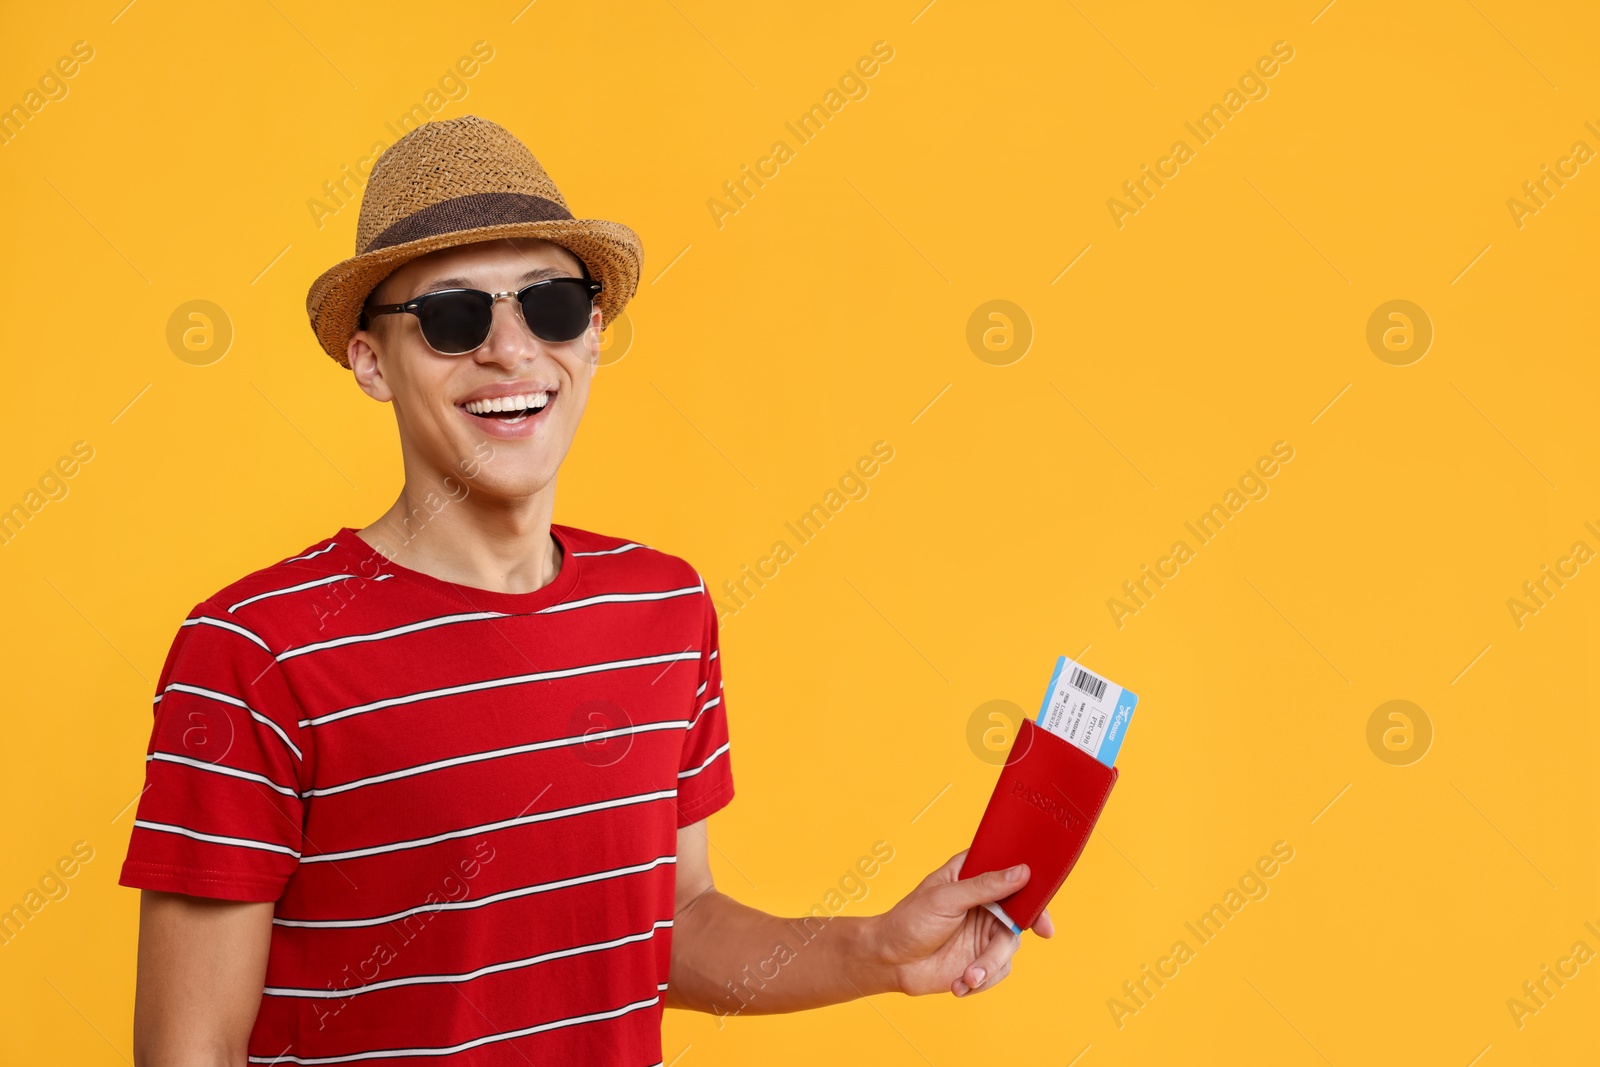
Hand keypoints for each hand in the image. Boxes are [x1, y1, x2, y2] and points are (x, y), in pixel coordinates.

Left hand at [870, 849, 1054, 997]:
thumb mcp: (945, 898)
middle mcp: (984, 902)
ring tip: (968, 976)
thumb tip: (1021, 873)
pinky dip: (982, 979)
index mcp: (972, 875)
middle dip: (1031, 923)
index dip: (1031, 879)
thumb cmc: (909, 921)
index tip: (1041, 892)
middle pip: (1020, 908)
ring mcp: (984, 932)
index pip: (1009, 869)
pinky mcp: (981, 959)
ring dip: (990, 964)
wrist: (889, 962)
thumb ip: (984, 887)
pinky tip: (960, 982)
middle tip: (1043, 931)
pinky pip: (999, 970)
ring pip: (1009, 945)